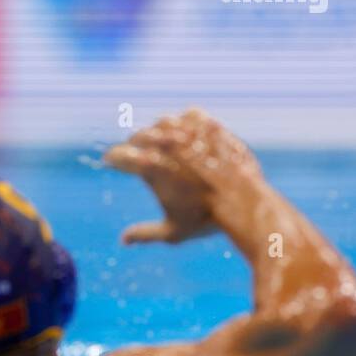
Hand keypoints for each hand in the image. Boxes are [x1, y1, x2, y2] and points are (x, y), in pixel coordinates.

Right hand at [103, 108, 262, 244]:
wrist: (244, 202)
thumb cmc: (206, 220)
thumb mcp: (173, 232)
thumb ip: (145, 234)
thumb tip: (123, 240)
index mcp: (149, 167)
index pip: (117, 155)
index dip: (113, 159)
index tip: (112, 162)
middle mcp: (164, 145)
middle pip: (139, 136)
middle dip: (135, 143)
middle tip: (138, 151)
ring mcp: (187, 131)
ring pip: (164, 122)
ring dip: (159, 130)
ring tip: (163, 140)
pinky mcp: (209, 125)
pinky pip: (191, 116)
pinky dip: (186, 122)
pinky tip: (188, 132)